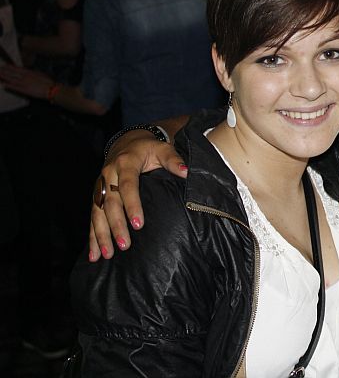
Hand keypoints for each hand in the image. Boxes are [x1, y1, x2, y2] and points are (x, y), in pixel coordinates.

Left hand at [0, 64, 53, 98]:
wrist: (51, 89)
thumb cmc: (48, 82)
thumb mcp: (40, 74)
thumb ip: (33, 73)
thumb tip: (28, 72)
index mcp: (30, 72)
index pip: (18, 69)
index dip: (10, 67)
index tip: (5, 65)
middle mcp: (26, 77)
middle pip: (13, 73)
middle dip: (5, 71)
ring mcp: (24, 84)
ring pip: (12, 79)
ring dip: (5, 77)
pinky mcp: (25, 90)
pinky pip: (15, 88)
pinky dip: (9, 86)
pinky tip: (4, 84)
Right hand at [88, 131, 185, 260]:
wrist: (127, 143)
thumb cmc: (148, 149)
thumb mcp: (162, 149)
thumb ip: (173, 160)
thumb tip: (186, 171)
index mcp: (125, 164)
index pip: (127, 186)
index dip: (132, 205)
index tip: (139, 224)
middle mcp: (108, 175)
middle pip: (111, 203)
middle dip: (116, 226)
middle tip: (125, 245)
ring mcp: (100, 187)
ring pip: (97, 213)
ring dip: (101, 235)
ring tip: (107, 254)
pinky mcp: (97, 196)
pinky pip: (92, 217)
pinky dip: (92, 236)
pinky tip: (94, 254)